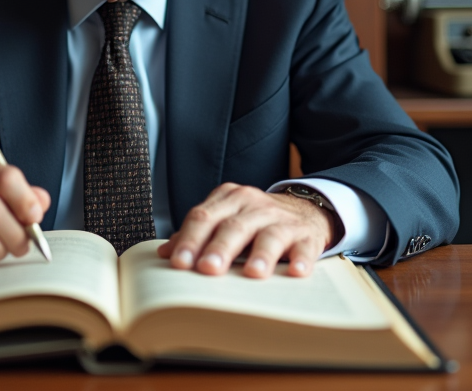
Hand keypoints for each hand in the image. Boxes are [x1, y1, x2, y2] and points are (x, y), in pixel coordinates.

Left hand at [157, 183, 338, 278]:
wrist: (304, 210)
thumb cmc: (255, 221)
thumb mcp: (225, 219)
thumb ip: (197, 234)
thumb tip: (164, 254)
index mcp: (229, 199)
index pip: (203, 217)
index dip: (190, 240)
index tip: (178, 263)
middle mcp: (254, 205)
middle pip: (233, 226)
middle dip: (219, 248)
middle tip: (207, 269)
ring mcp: (282, 219)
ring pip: (269, 234)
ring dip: (261, 254)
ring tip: (253, 273)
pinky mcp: (307, 235)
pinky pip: (305, 247)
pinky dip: (301, 259)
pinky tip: (296, 272)